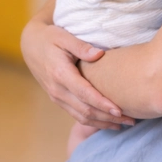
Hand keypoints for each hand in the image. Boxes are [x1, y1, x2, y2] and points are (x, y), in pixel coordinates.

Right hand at [21, 7, 134, 128]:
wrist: (31, 45)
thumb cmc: (50, 37)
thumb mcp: (64, 36)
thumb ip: (81, 46)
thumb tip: (99, 54)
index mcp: (60, 74)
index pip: (85, 94)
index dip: (102, 104)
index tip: (120, 110)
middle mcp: (57, 90)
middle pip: (85, 110)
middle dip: (108, 118)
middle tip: (130, 120)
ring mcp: (56, 97)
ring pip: (81, 117)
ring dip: (103, 123)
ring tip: (123, 124)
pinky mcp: (58, 99)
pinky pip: (76, 115)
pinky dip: (93, 121)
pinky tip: (108, 122)